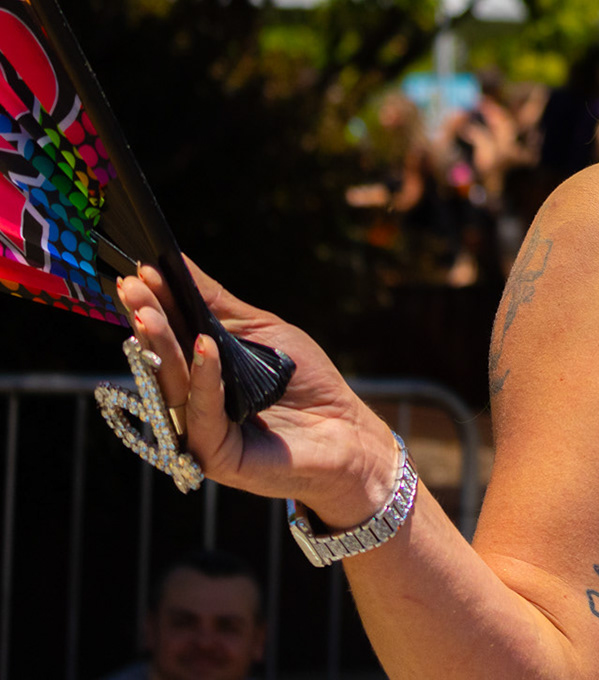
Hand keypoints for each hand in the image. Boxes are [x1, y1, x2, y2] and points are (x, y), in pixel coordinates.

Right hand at [116, 258, 397, 528]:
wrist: (347, 432)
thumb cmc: (306, 381)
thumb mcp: (260, 330)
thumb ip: (217, 304)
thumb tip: (178, 262)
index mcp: (196, 375)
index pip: (168, 337)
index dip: (153, 306)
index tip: (138, 273)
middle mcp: (189, 404)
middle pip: (161, 360)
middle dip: (146, 321)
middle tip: (131, 287)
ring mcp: (198, 432)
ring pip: (172, 385)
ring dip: (160, 345)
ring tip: (148, 312)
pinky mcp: (214, 455)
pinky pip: (203, 413)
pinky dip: (204, 378)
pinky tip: (202, 347)